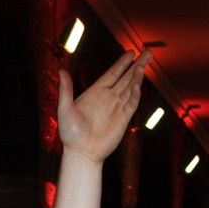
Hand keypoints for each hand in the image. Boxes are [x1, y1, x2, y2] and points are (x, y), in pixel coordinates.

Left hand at [57, 49, 150, 163]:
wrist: (81, 154)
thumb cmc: (70, 134)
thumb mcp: (64, 110)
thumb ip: (65, 90)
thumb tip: (61, 70)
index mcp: (96, 93)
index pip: (112, 74)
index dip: (122, 63)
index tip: (131, 53)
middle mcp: (108, 98)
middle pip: (126, 78)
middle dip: (137, 65)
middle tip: (147, 52)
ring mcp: (117, 108)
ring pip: (131, 88)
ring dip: (137, 76)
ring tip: (144, 64)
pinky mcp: (123, 119)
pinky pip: (132, 103)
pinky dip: (135, 94)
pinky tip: (137, 84)